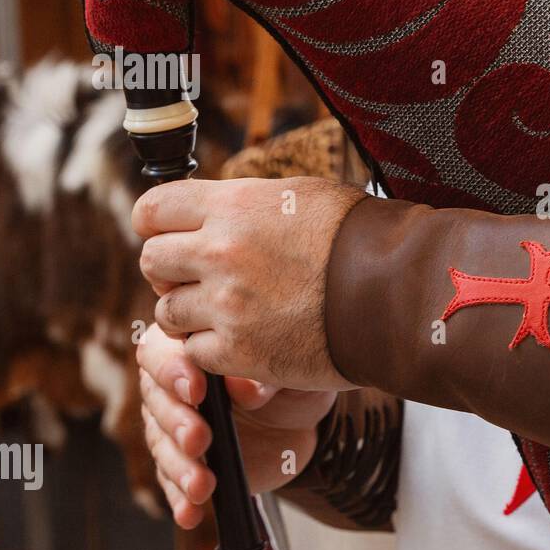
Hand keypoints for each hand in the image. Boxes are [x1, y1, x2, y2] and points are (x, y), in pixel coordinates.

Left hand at [134, 176, 365, 390]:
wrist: (397, 294)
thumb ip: (248, 203)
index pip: (153, 208)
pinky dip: (215, 351)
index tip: (169, 235)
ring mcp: (226, 305)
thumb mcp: (303, 196)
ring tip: (231, 314)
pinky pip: (195, 353)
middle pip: (152, 261)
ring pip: (167, 312)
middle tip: (202, 280)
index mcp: (234, 206)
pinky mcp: (239, 351)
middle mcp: (221, 252)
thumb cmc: (361, 241)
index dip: (156, 224)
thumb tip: (218, 209)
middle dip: (171, 271)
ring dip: (191, 315)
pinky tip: (247, 340)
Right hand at [137, 321, 336, 528]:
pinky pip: (173, 483)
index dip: (173, 369)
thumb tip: (247, 390)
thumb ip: (266, 374)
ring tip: (203, 484)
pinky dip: (181, 499)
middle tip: (200, 438)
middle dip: (177, 422)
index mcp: (189, 350)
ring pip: (162, 445)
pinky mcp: (184, 464)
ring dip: (180, 466)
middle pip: (157, 400)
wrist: (301, 422)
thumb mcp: (288, 371)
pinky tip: (191, 513)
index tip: (198, 388)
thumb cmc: (288, 381)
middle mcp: (172, 387)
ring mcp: (174, 427)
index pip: (161, 351)